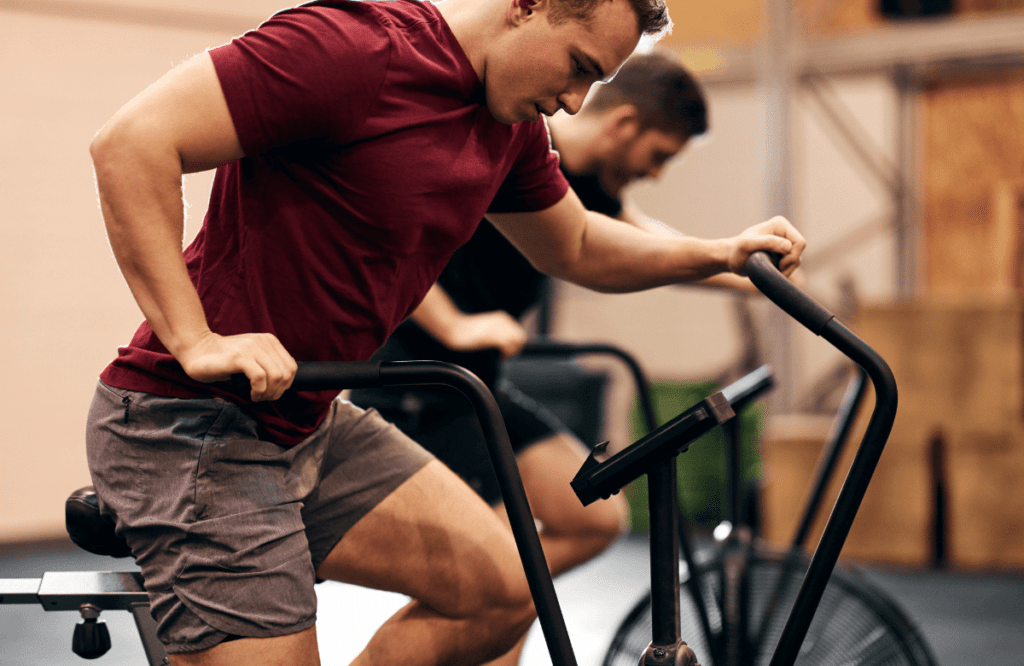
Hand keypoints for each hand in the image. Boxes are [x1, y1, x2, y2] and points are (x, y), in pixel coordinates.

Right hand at [176, 331, 297, 401]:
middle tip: (262, 397)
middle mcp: (263, 342)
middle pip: (286, 374)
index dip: (285, 386)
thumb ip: (267, 364)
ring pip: (276, 376)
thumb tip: (283, 385)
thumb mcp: (252, 357)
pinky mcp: (239, 357)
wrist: (196, 349)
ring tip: (256, 396)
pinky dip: (258, 391)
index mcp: (269, 341)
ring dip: (268, 393)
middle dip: (277, 392)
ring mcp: (251, 348)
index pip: (292, 367)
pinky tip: (250, 394)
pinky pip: (260, 378)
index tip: (271, 393)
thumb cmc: (223, 359)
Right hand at [448, 311, 527, 359]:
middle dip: (515, 348)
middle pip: (520, 337)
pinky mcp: (494, 335)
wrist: (454, 328)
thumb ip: (497, 333)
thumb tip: (505, 344)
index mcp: (502, 317)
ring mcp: (499, 328)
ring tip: (502, 356)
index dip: (515, 343)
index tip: (507, 350)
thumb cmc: (465, 330)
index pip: (519, 331)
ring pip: (517, 341)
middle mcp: (503, 320)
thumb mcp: (486, 329)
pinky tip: (499, 356)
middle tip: (505, 355)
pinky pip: (508, 346)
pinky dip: (506, 353)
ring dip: (511, 351)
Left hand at [727, 216, 805, 277]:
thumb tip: (788, 246)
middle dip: (789, 264)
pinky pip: (792, 265)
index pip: (799, 242)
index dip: (791, 257)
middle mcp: (785, 232)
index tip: (777, 264)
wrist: (731, 260)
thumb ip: (767, 243)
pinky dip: (784, 271)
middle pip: (799, 252)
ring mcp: (784, 242)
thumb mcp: (748, 246)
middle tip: (773, 269)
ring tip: (769, 270)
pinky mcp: (782, 253)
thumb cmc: (737, 252)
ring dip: (786, 270)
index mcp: (780, 225)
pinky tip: (771, 271)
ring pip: (797, 260)